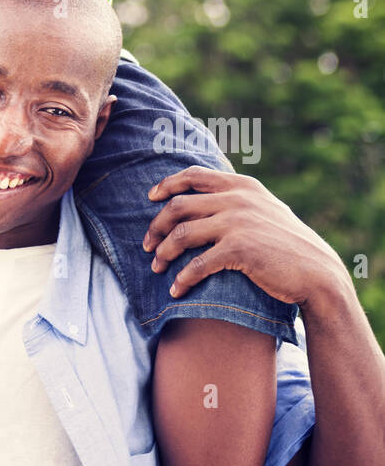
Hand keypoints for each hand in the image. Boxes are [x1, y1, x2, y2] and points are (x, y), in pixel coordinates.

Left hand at [142, 166, 347, 307]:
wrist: (317, 273)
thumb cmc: (289, 244)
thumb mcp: (266, 209)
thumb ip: (239, 199)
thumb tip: (205, 196)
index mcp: (242, 185)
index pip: (193, 175)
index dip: (167, 184)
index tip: (150, 197)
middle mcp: (237, 199)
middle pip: (178, 206)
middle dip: (156, 225)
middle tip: (147, 244)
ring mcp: (237, 222)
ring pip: (182, 233)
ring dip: (163, 252)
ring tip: (156, 267)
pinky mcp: (238, 249)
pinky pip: (197, 263)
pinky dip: (182, 278)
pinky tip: (176, 290)